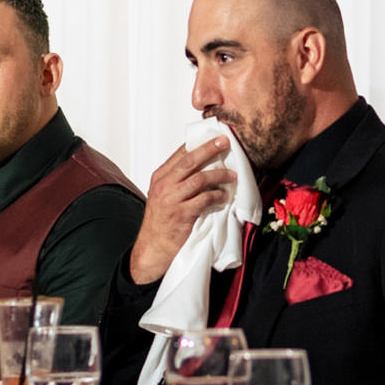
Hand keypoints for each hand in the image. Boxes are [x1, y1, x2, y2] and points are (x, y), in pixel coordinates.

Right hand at [127, 138, 239, 284]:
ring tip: (232, 175)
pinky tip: (224, 196)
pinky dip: (217, 196)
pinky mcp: (182, 214)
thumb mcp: (164, 195)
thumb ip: (178, 180)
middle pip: (190, 160)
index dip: (199, 143)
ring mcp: (172, 199)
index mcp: (160, 177)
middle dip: (210, 149)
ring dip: (219, 175)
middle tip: (225, 142)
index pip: (180, 153)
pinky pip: (204, 199)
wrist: (152, 248)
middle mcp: (164, 185)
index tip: (215, 136)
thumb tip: (203, 164)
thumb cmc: (161, 221)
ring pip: (200, 178)